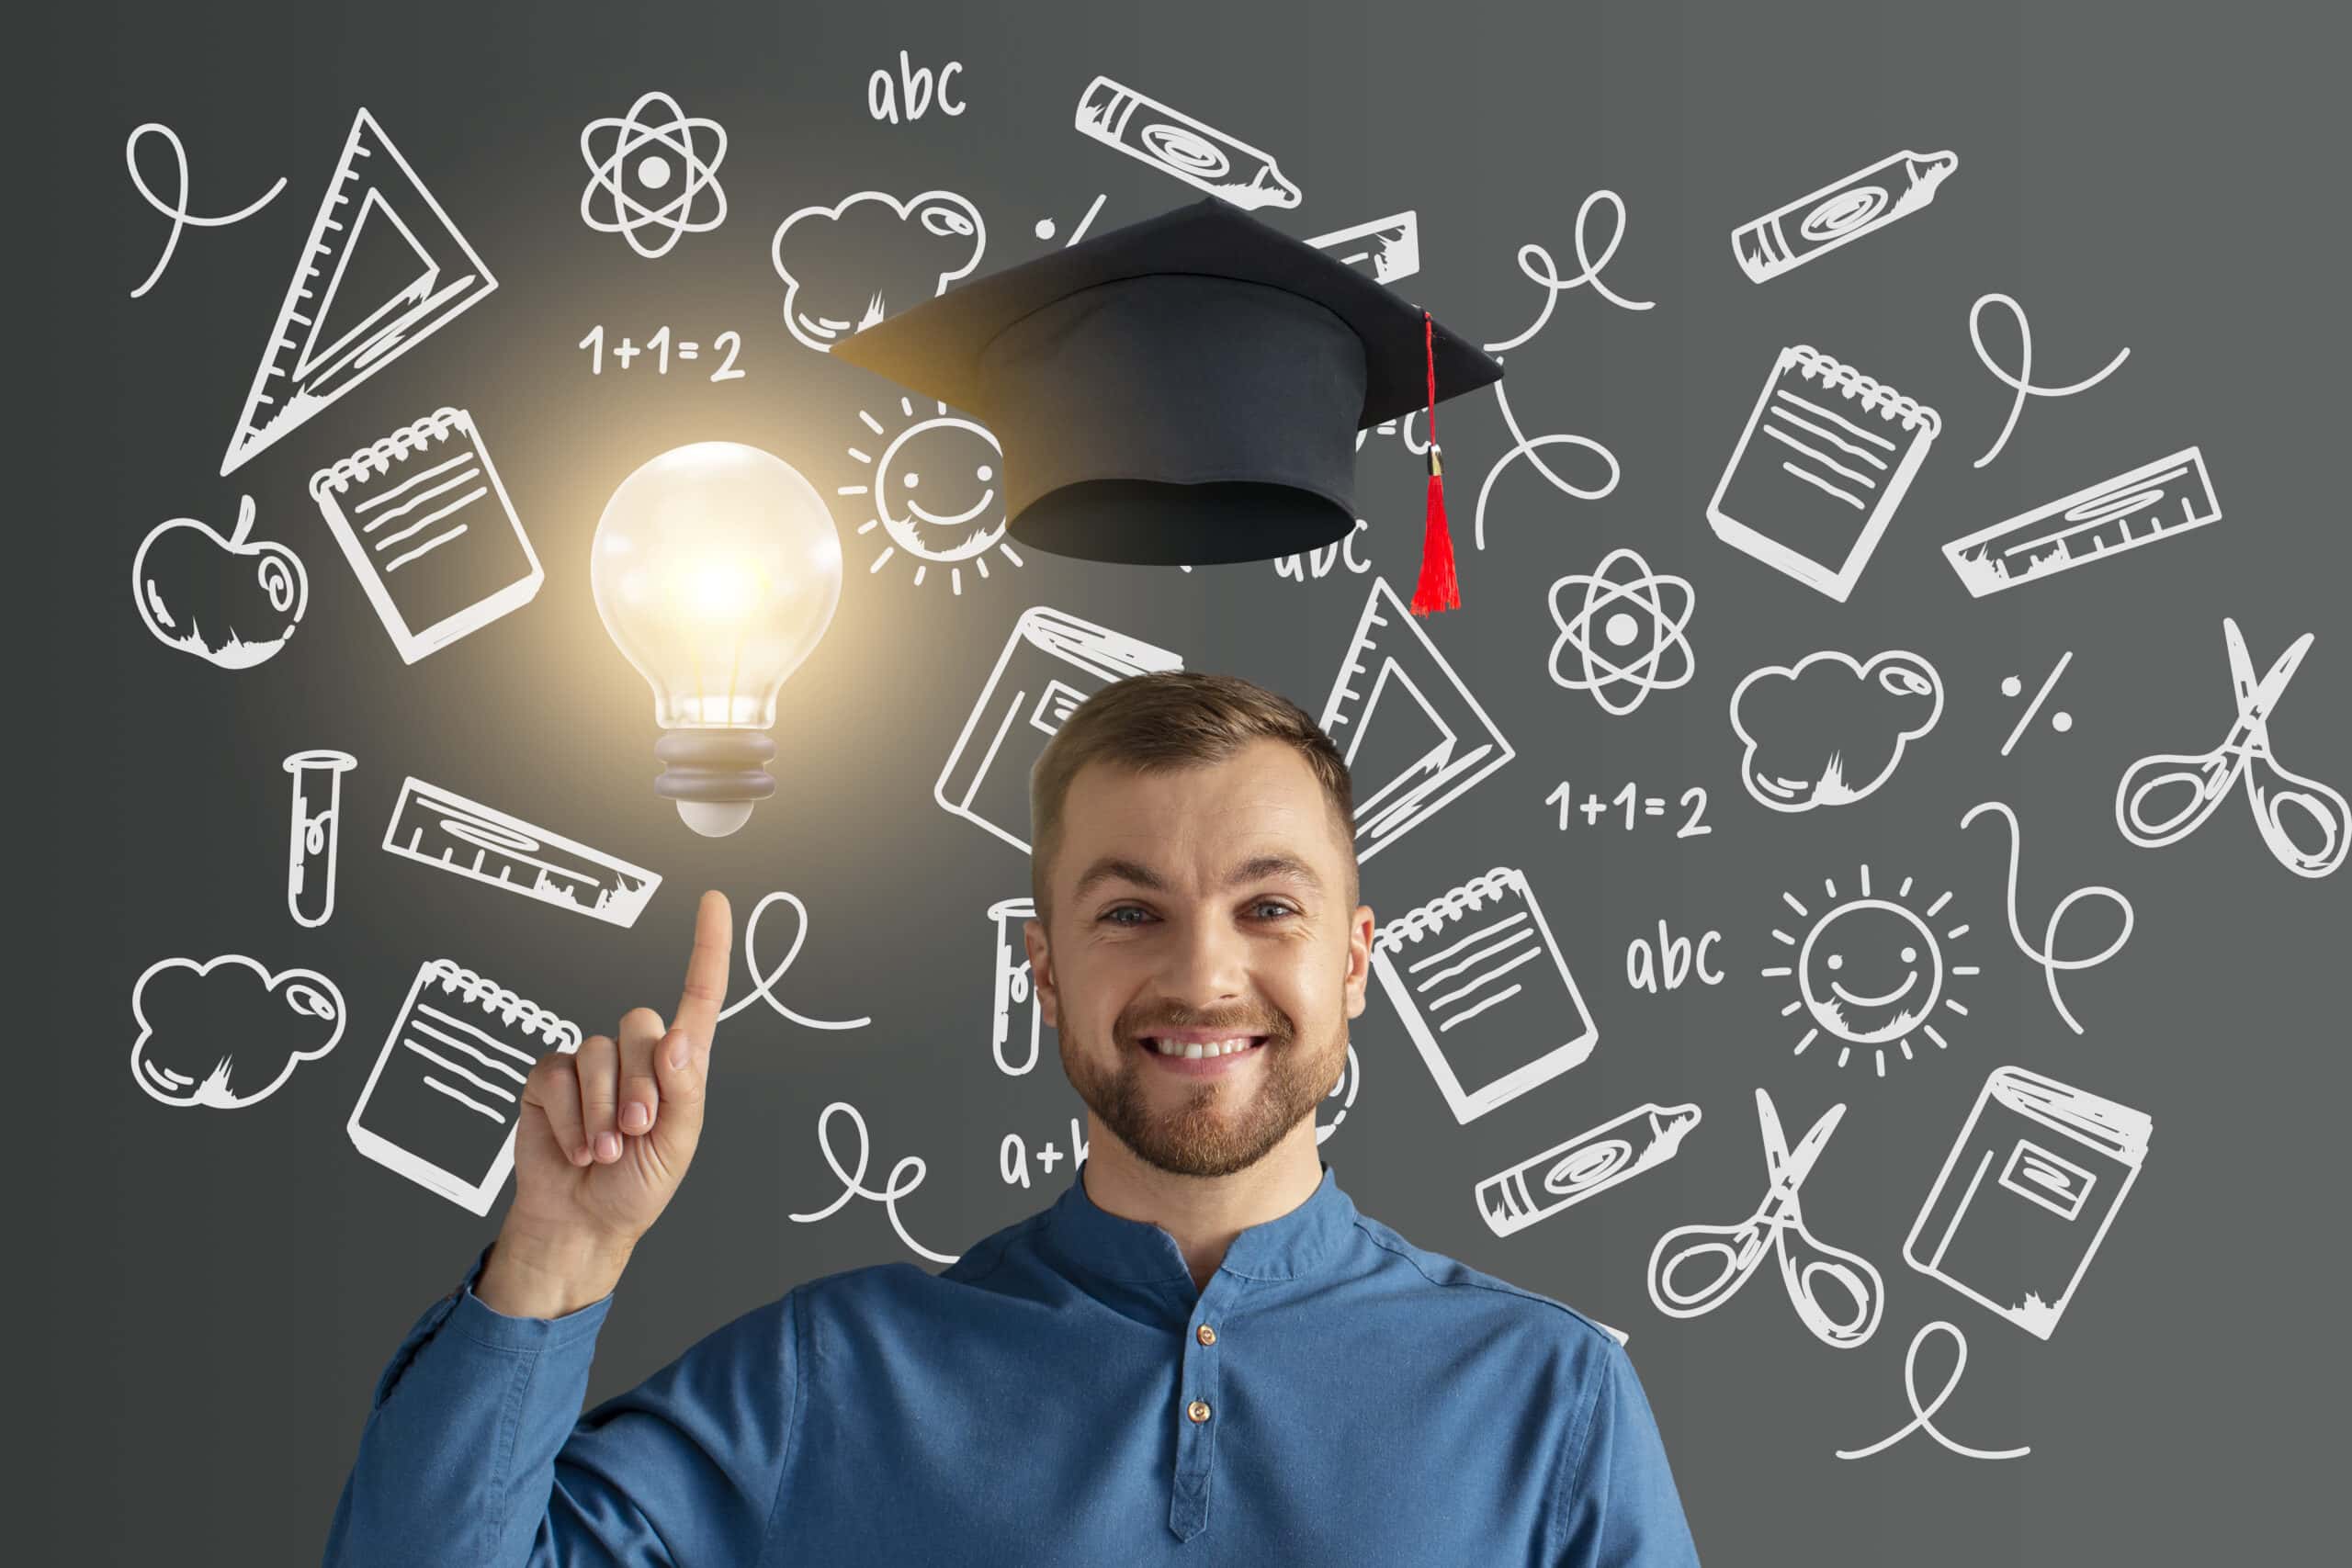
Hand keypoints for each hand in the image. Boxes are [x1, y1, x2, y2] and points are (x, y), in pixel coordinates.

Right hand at [502, 891, 733, 1263]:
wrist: (583, 1220)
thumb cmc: (638, 1186)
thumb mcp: (678, 1146)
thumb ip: (684, 1091)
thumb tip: (678, 1040)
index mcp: (679, 1066)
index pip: (699, 996)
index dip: (707, 947)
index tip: (713, 901)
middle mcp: (637, 1056)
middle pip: (641, 1025)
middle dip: (641, 1084)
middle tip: (637, 1131)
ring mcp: (591, 1065)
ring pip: (598, 1052)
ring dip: (602, 1111)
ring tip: (608, 1150)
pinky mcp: (549, 1079)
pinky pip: (558, 1075)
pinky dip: (570, 1119)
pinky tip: (577, 1146)